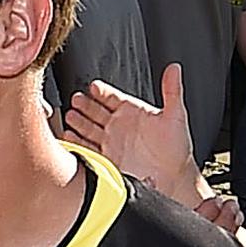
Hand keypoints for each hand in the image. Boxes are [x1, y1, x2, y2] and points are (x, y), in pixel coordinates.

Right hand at [57, 67, 200, 207]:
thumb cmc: (176, 148)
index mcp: (132, 112)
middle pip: (96, 111)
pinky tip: (70, 138)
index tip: (93, 87)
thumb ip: (172, 91)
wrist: (173, 177)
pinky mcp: (106, 159)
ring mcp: (111, 142)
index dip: (102, 92)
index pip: (112, 97)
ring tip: (69, 116)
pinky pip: (87, 149)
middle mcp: (119, 126)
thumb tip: (174, 69)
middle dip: (85, 105)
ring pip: (89, 128)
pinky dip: (78, 144)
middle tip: (76, 99)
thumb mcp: (176, 115)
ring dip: (78, 122)